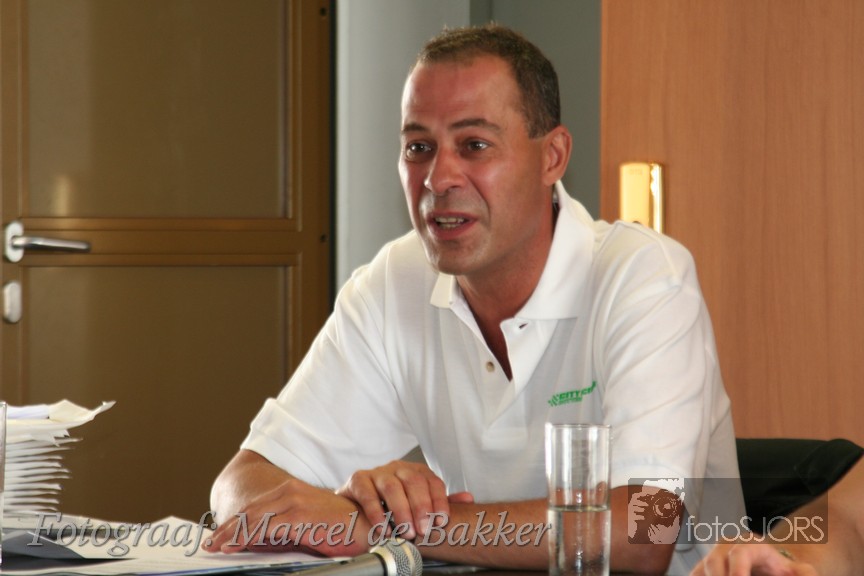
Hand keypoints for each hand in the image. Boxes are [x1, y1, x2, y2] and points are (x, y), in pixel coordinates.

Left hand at [204, 476, 371, 556]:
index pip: (255, 507)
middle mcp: (290, 491)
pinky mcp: (299, 515)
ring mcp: (294, 502)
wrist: (366, 525)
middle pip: (250, 511)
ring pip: (253, 518)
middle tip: (210, 544)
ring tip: (217, 547)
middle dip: (227, 528)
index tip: (218, 536)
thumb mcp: (305, 525)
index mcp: (290, 490)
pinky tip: (237, 546)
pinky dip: (247, 536)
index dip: (234, 522)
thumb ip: (283, 528)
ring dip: (232, 533)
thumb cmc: (338, 528)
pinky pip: (266, 527)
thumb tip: (257, 541)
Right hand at [336, 460, 473, 540]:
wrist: (356, 502)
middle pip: (413, 482)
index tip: (441, 521)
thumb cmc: (391, 503)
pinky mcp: (358, 480)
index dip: (439, 501)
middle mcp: (398, 468)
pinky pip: (368, 494)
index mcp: (416, 471)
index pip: (433, 482)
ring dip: (401, 511)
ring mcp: (377, 472)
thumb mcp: (417, 502)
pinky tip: (383, 529)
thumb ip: (440, 502)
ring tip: (405, 532)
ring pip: (392, 486)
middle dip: (421, 508)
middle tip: (423, 530)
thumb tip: (469, 499)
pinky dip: (376, 513)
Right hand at [691, 541, 817, 575]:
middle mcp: (726, 548)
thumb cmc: (782, 570)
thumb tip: (806, 574)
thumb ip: (805, 574)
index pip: (739, 553)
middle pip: (714, 562)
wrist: (769, 566)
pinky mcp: (703, 570)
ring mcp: (712, 559)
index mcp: (750, 545)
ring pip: (700, 570)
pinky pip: (695, 575)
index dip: (737, 569)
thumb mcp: (800, 571)